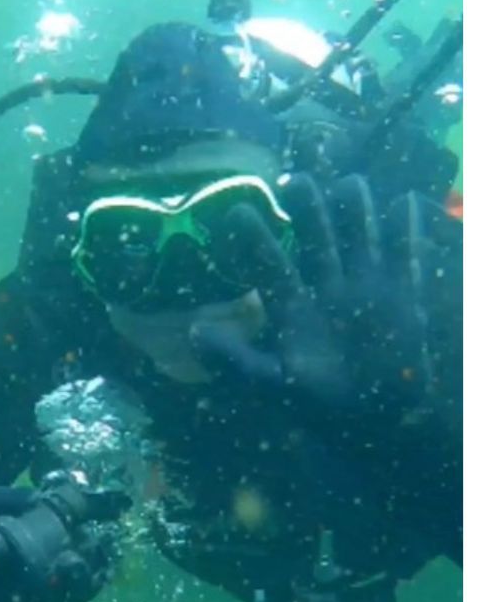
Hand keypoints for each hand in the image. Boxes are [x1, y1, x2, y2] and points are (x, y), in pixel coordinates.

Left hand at [190, 173, 459, 428]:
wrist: (375, 422)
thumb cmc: (318, 403)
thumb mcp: (270, 383)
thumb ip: (234, 360)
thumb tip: (194, 333)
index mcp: (290, 304)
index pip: (269, 263)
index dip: (254, 238)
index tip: (237, 211)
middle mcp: (324, 286)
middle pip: (315, 237)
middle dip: (307, 208)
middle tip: (293, 179)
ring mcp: (363, 286)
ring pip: (358, 236)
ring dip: (354, 210)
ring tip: (348, 183)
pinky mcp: (401, 294)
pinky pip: (405, 256)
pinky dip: (406, 230)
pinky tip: (404, 200)